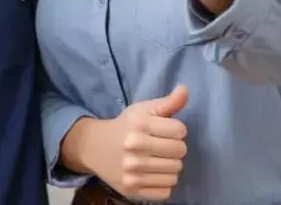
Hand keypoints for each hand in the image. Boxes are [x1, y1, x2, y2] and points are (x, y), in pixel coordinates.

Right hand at [74, 86, 188, 200]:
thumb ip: (167, 103)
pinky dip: (162, 183)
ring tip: (157, 160)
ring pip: (175, 173)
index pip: (180, 130)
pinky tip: (152, 174)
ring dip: (170, 167)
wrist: (95, 148)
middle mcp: (134, 148)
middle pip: (180, 152)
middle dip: (175, 148)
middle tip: (162, 147)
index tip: (165, 131)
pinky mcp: (132, 190)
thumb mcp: (142, 110)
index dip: (176, 130)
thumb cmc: (125, 127)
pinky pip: (166, 191)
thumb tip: (185, 89)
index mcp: (138, 125)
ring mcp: (132, 172)